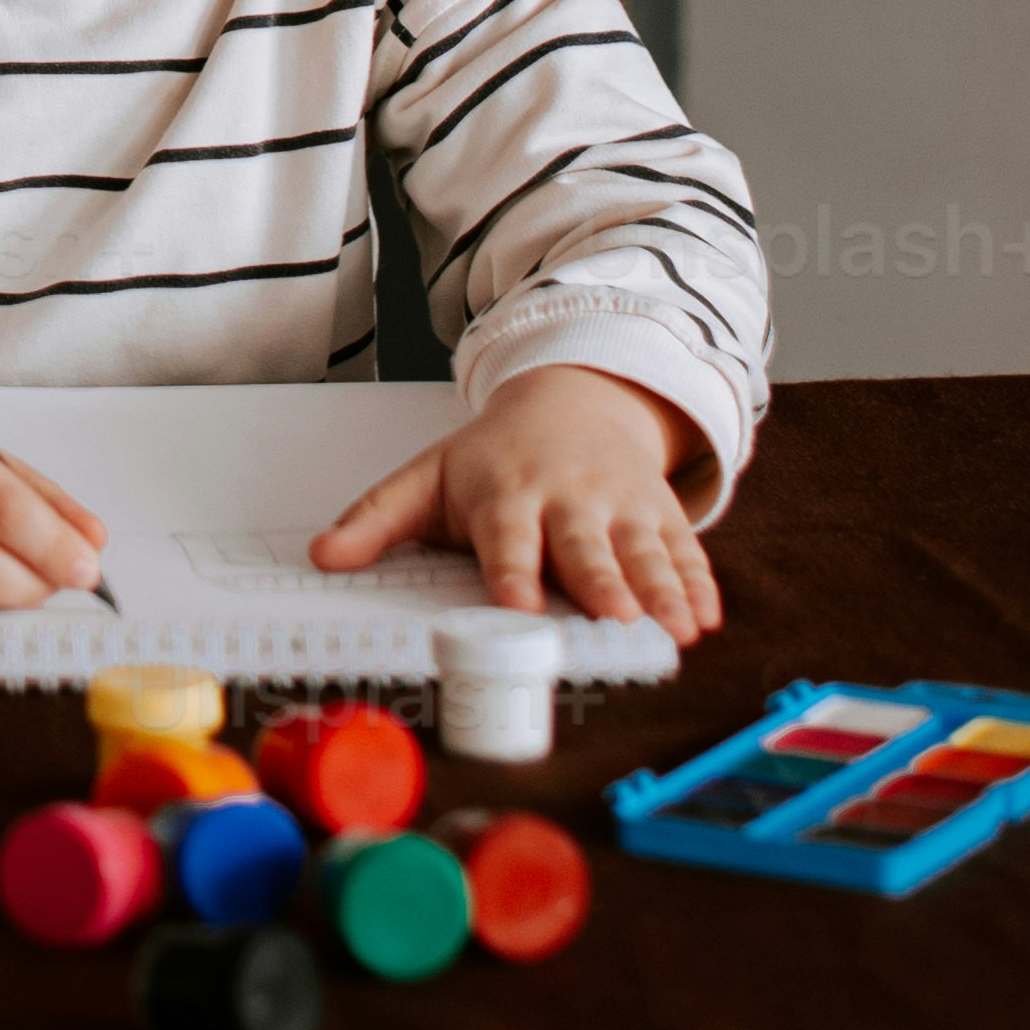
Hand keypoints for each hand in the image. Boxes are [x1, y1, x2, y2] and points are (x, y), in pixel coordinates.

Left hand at [312, 367, 719, 640]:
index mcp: (506, 495)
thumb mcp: (428, 476)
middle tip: (618, 618)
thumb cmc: (493, 456)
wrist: (573, 400)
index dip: (514, 571)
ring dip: (662, 591)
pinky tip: (706, 618)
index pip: (508, 537)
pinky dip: (698, 583)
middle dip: (601, 582)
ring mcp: (621, 505)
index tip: (519, 606)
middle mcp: (568, 500)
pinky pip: (684, 550)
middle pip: (585, 547)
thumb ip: (376, 519)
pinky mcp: (660, 514)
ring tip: (677, 629)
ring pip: (643, 552)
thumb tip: (322, 557)